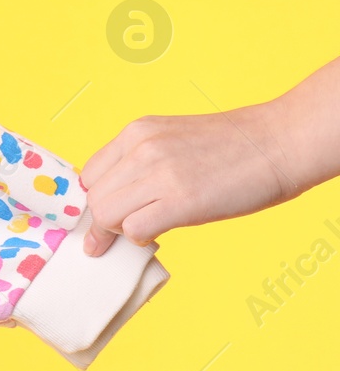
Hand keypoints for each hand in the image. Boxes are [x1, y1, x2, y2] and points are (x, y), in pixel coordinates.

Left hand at [79, 106, 299, 255]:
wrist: (281, 142)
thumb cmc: (232, 147)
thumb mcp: (171, 140)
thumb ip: (139, 162)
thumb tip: (115, 201)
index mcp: (137, 132)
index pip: (90, 175)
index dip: (100, 199)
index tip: (115, 211)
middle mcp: (142, 149)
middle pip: (95, 199)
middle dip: (107, 220)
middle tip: (132, 226)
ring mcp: (160, 173)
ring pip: (106, 216)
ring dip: (122, 230)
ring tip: (149, 227)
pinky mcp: (181, 200)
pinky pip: (134, 230)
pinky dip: (141, 238)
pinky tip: (161, 232)